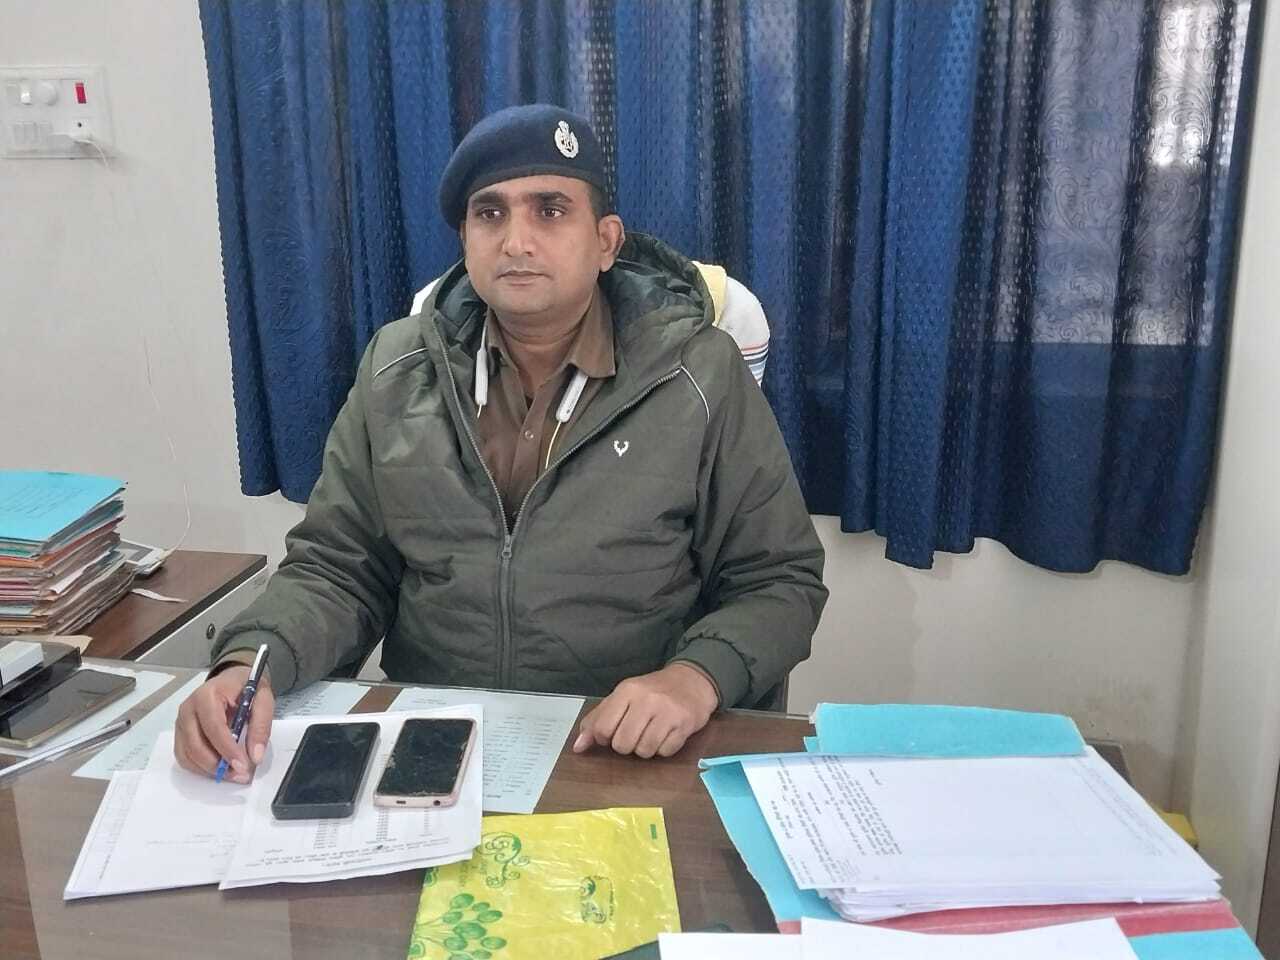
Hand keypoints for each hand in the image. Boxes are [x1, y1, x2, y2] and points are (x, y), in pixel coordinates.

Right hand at [173, 665, 274, 782]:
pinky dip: (200, 768)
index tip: (243, 765)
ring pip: (188, 755)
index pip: (213, 727)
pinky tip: (219, 769)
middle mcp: (188, 709)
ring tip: (233, 774)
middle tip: (240, 774)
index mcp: (207, 695)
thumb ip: (261, 726)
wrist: (232, 680)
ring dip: (209, 770)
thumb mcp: (262, 699)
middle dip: (218, 764)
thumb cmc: (245, 687)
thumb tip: (255, 756)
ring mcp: (181, 722)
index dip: (227, 749)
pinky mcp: (181, 734)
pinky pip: (184, 757)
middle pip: (195, 745)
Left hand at [572, 662, 717, 757]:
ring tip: (652, 733)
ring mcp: (667, 713)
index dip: (604, 738)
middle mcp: (646, 700)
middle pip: (622, 745)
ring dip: (645, 748)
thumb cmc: (653, 691)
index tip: (614, 731)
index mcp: (627, 691)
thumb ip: (598, 719)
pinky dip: (663, 749)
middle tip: (635, 733)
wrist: (693, 681)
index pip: (602, 729)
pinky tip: (667, 734)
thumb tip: (578, 747)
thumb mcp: (623, 697)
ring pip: (643, 751)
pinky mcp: (685, 725)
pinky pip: (664, 752)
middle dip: (626, 745)